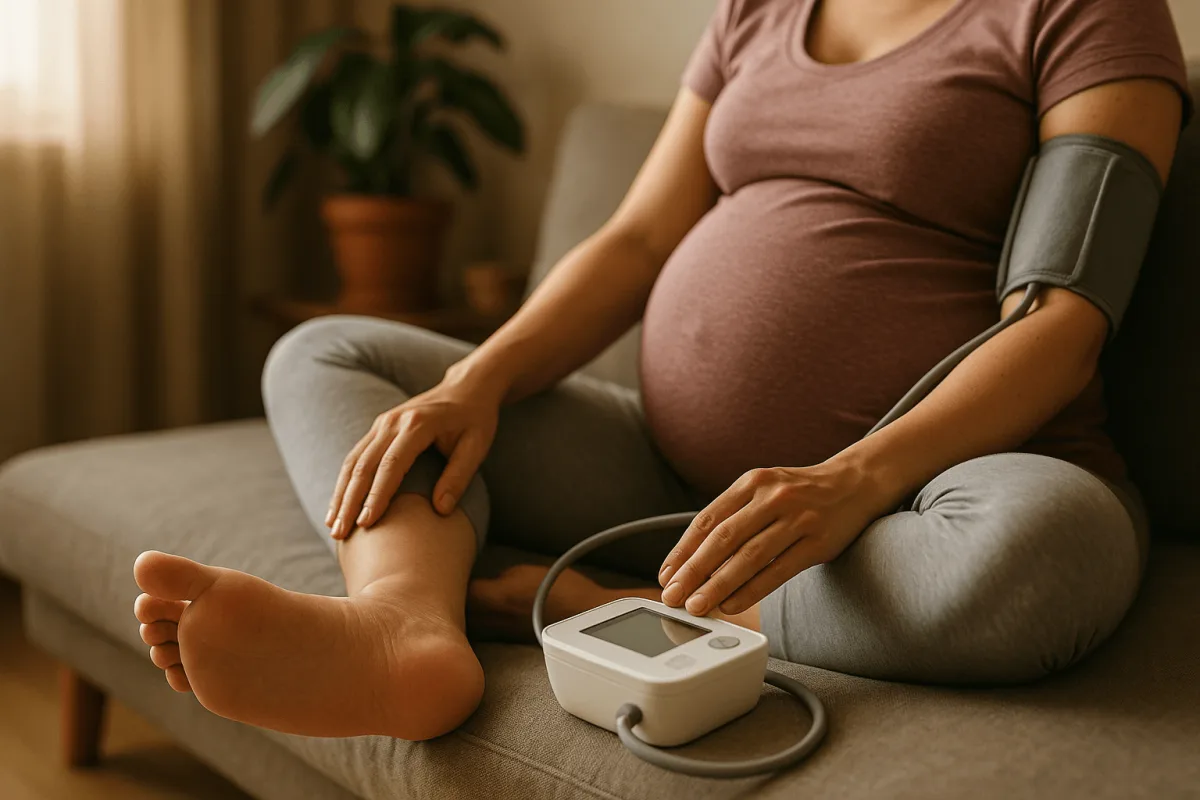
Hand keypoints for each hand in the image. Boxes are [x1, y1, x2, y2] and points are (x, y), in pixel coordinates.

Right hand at [326, 374, 501, 539]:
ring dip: (341, 493)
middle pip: (364, 465)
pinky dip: (345, 482)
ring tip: (333, 525)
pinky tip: (339, 504)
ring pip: (354, 461)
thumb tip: (440, 510)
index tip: (366, 524)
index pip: (391, 465)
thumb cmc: (475, 420)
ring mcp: (383, 422)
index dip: (377, 495)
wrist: (466, 388)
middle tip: (340, 533)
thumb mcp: (476, 447)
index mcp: (418, 424)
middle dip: (350, 501)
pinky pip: (356, 456)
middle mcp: (393, 421)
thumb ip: (459, 477)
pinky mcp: (379, 428)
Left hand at [657, 459, 894, 616]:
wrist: (855, 483)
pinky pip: (778, 570)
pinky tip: (732, 604)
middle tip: (673, 596)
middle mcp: (772, 497)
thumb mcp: (764, 490)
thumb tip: (694, 558)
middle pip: (723, 539)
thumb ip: (734, 515)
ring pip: (749, 557)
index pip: (708, 520)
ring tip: (697, 606)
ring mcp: (797, 518)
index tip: (666, 575)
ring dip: (718, 585)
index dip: (683, 550)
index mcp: (752, 482)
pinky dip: (752, 590)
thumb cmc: (800, 493)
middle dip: (693, 571)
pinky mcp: (818, 542)